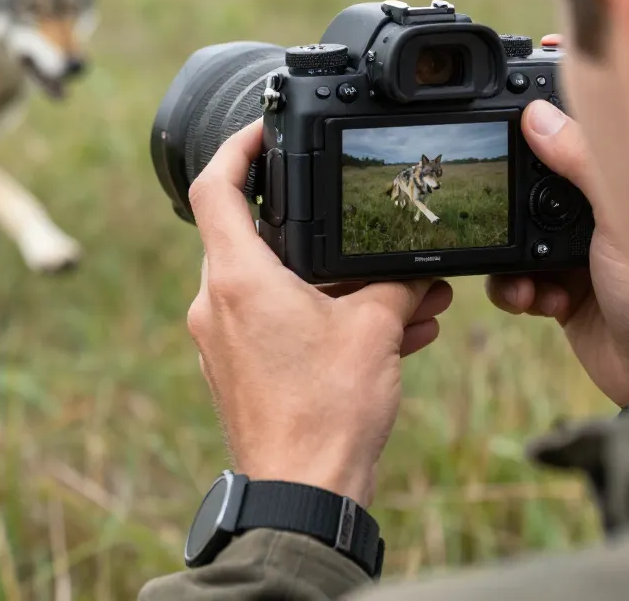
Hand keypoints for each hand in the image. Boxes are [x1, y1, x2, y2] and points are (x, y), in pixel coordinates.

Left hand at [187, 120, 452, 506]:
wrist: (303, 497)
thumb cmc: (326, 415)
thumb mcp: (375, 329)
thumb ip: (393, 282)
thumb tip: (415, 269)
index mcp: (237, 279)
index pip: (213, 186)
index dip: (237, 147)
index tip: (263, 131)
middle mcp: (215, 304)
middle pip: (251, 234)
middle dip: (313, 227)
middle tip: (355, 220)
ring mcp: (220, 339)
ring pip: (273, 283)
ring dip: (331, 281)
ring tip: (399, 294)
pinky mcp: (236, 368)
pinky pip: (275, 321)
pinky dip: (319, 314)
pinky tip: (385, 331)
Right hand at [486, 35, 628, 407]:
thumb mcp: (620, 214)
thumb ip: (581, 161)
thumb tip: (536, 115)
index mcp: (616, 183)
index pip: (568, 139)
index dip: (535, 127)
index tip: (499, 112)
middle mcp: (593, 213)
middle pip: (530, 185)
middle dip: (508, 202)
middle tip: (499, 206)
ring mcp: (574, 252)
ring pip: (513, 235)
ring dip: (509, 259)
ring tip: (530, 276)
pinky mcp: (557, 291)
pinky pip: (512, 280)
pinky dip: (515, 291)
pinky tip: (537, 301)